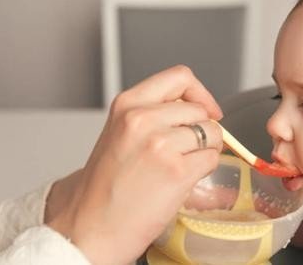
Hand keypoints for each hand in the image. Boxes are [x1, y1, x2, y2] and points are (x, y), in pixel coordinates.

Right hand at [47, 65, 223, 263]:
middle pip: (200, 110)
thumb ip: (153, 113)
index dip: (200, 93)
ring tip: (180, 166)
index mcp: (127, 104)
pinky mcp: (177, 171)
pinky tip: (181, 180)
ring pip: (211, 133)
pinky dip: (205, 169)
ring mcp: (161, 144)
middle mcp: (143, 118)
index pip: (179, 76)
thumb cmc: (105, 186)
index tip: (205, 109)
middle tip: (185, 150)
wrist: (91, 225)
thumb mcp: (121, 132)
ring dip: (205, 150)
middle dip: (202, 129)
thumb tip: (196, 110)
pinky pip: (211, 159)